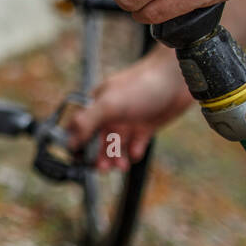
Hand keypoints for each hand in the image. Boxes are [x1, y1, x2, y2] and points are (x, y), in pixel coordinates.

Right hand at [65, 50, 193, 170]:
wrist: (176, 78)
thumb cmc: (141, 85)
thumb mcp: (109, 104)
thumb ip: (87, 122)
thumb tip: (70, 141)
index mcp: (96, 106)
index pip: (79, 129)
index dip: (77, 146)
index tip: (80, 161)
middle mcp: (110, 115)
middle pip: (98, 142)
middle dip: (99, 156)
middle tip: (102, 168)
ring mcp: (128, 121)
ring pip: (117, 145)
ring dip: (116, 157)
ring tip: (121, 165)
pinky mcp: (146, 126)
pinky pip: (136, 144)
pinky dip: (134, 152)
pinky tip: (135, 153)